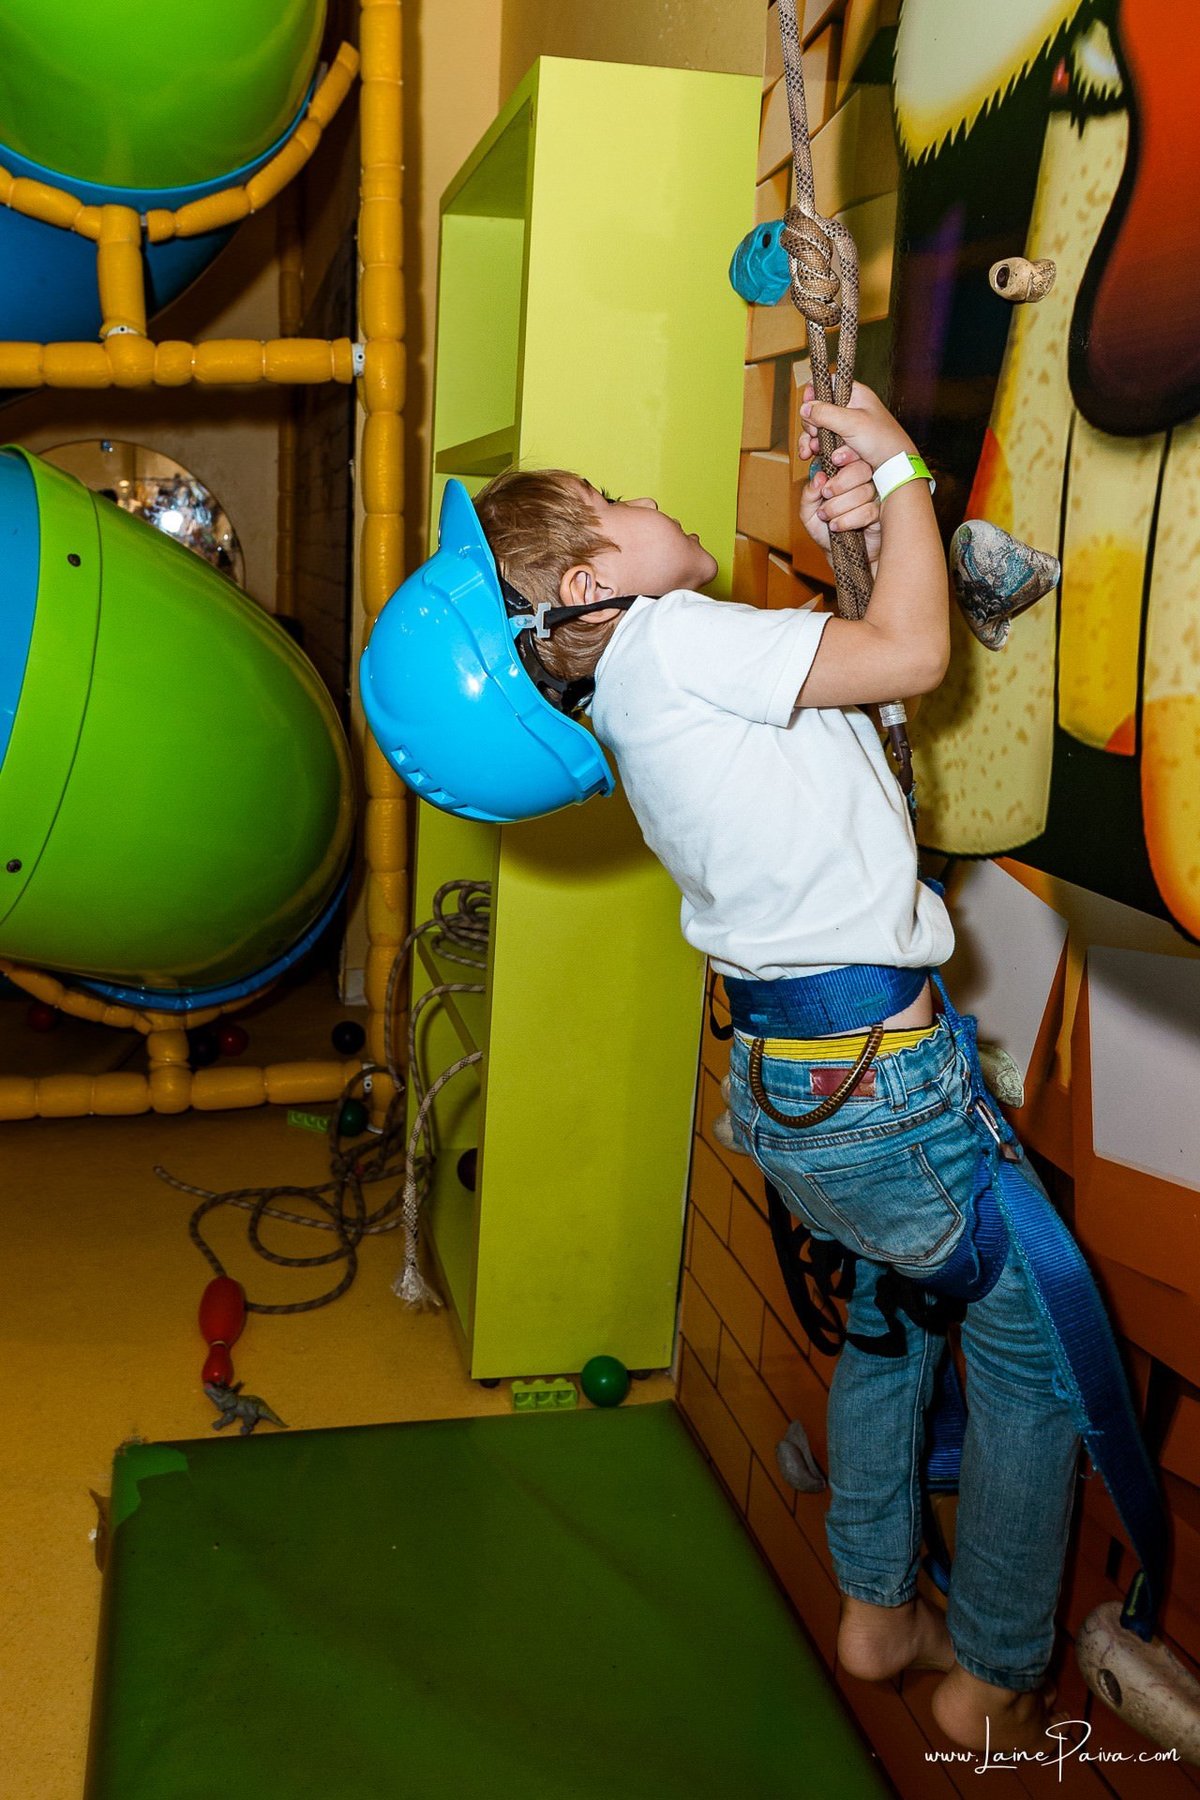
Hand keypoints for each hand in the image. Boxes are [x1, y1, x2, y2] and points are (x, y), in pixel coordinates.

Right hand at [798, 380, 914, 471]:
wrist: (894, 466)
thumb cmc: (882, 440)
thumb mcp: (852, 423)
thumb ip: (826, 413)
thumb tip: (804, 408)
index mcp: (855, 394)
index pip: (828, 383)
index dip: (814, 393)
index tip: (807, 407)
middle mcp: (849, 408)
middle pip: (818, 408)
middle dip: (811, 424)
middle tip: (814, 435)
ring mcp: (846, 426)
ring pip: (819, 428)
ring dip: (813, 440)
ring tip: (811, 452)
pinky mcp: (844, 442)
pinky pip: (825, 443)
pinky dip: (819, 450)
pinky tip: (817, 457)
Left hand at [798, 448, 880, 569]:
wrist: (838, 555)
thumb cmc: (824, 530)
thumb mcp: (809, 512)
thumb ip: (809, 494)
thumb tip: (819, 477)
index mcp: (846, 473)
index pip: (851, 453)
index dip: (843, 454)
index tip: (832, 462)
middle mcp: (864, 481)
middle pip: (861, 468)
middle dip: (839, 484)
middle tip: (826, 495)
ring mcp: (876, 496)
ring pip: (864, 491)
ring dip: (840, 506)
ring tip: (827, 517)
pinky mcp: (882, 514)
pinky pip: (868, 511)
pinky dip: (848, 520)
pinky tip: (837, 526)